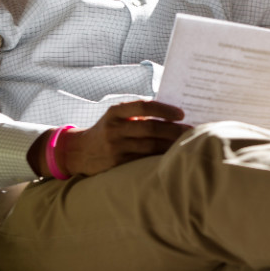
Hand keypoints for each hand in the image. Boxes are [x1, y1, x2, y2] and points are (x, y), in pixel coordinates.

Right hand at [58, 100, 190, 175]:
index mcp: (115, 112)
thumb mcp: (116, 117)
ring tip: (186, 143)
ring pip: (150, 146)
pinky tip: (172, 157)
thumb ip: (137, 113)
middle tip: (191, 130)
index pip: (143, 106)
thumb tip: (171, 114)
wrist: (78, 152)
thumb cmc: (106, 131)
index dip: (164, 109)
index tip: (181, 113)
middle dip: (174, 129)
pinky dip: (159, 158)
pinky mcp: (117, 164)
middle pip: (151, 128)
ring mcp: (115, 147)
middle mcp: (114, 128)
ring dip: (171, 145)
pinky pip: (143, 160)